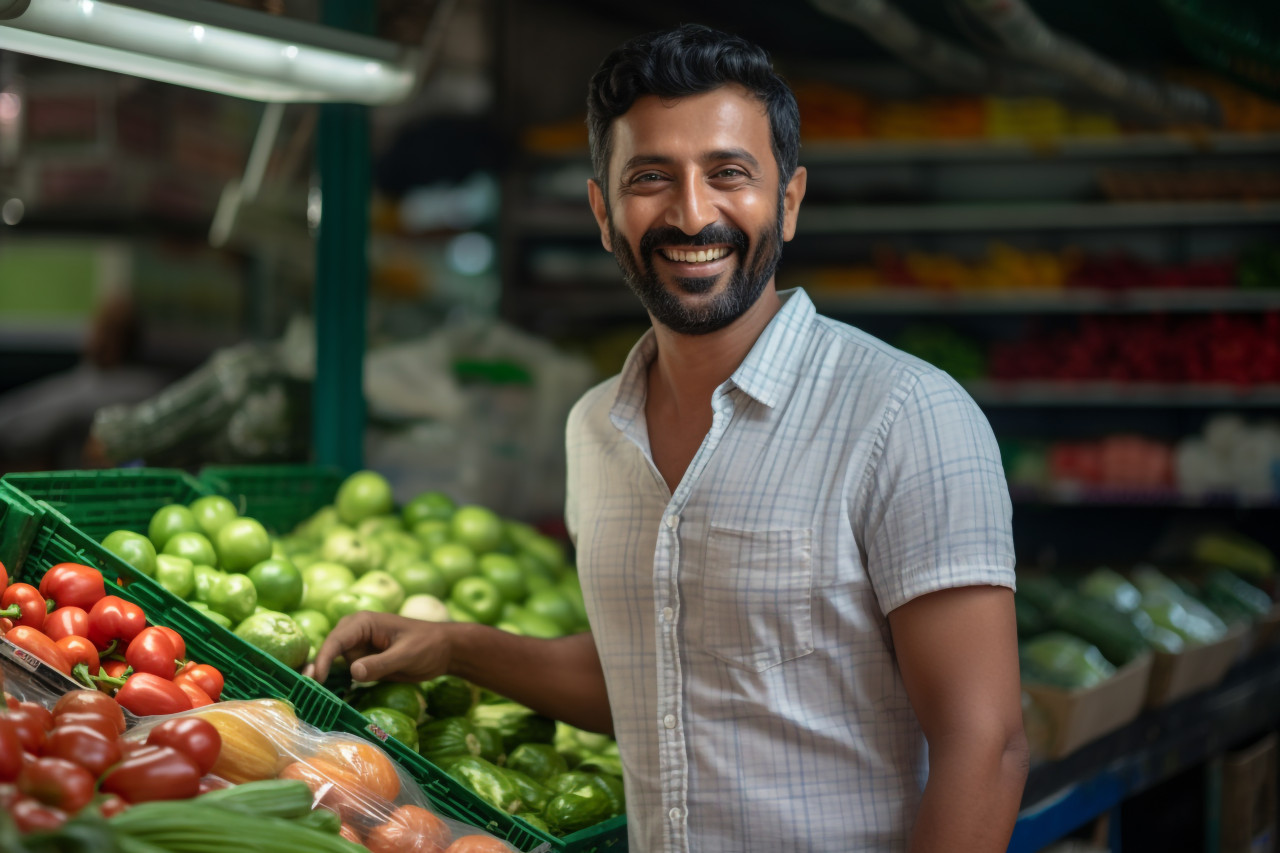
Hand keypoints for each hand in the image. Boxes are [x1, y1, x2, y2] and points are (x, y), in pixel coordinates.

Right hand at [306, 612, 453, 684]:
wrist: (443, 651)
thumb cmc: (428, 646)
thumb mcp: (407, 655)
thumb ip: (381, 663)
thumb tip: (353, 672)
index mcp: (364, 622)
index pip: (337, 640)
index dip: (325, 658)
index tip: (316, 679)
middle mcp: (355, 632)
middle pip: (330, 650)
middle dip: (318, 668)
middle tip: (304, 690)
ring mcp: (358, 647)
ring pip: (335, 663)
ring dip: (325, 678)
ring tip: (310, 696)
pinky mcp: (363, 661)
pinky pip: (345, 672)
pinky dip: (336, 682)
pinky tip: (325, 696)